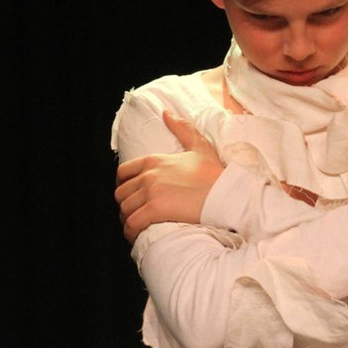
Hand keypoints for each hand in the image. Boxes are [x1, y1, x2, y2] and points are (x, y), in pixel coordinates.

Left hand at [114, 110, 224, 242]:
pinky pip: (132, 224)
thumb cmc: (215, 173)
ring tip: (137, 225)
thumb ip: (182, 128)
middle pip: (121, 192)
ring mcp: (150, 192)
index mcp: (155, 160)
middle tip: (135, 212)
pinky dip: (131, 231)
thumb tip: (166, 112)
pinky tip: (137, 235)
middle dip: (125, 204)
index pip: (123, 172)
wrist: (226, 193)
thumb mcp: (199, 146)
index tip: (129, 194)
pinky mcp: (155, 210)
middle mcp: (149, 175)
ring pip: (124, 209)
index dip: (122, 184)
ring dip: (128, 219)